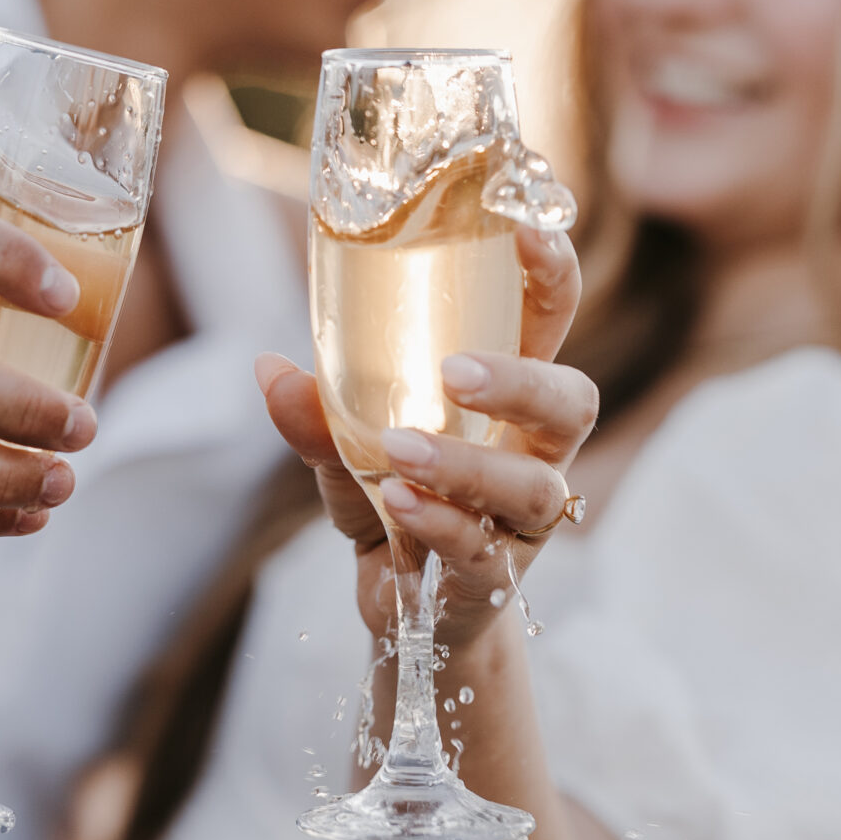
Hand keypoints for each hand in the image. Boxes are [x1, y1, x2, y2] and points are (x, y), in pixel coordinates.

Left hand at [256, 226, 594, 646]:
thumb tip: (270, 369)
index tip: (527, 229)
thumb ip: (317, 416)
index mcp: (506, 394)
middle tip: (453, 370)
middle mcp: (533, 449)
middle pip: (570, 402)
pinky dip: (439, 521)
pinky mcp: (499, 573)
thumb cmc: (393, 500)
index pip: (548, 322)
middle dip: (521, 380)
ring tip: (398, 450)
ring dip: (466, 464)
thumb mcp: (344, 452)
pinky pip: (485, 548)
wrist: (408, 610)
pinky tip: (398, 502)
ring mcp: (523, 517)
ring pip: (532, 484)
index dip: (551, 275)